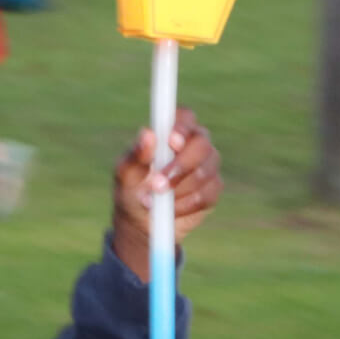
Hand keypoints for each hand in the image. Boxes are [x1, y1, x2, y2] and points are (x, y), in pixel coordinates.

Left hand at [111, 109, 221, 281]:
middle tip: (157, 184)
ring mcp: (207, 166)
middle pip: (202, 144)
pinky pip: (207, 195)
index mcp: (170, 132)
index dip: (182, 127)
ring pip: (205, 172)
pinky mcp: (213, 189)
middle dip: (180, 166)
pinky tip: (170, 209)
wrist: (142, 221)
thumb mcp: (126, 173)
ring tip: (154, 200)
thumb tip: (147, 134)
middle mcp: (193, 144)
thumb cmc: (131, 189)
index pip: (185, 117)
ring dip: (178, 189)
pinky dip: (185, 205)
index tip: (170, 142)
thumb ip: (137, 154)